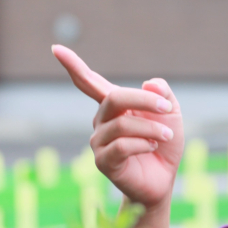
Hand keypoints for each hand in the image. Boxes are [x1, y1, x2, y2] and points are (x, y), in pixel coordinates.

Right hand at [52, 45, 183, 210]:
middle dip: (144, 100)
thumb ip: (163, 95)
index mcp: (114, 106)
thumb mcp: (171, 115)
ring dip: (151, 128)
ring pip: (122, 124)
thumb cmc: (164, 144)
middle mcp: (101, 121)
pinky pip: (121, 146)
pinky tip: (152, 147)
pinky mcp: (102, 161)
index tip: (56, 48)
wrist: (163, 179)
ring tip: (166, 135)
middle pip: (114, 98)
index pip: (89, 82)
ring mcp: (99, 142)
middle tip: (167, 109)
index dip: (73, 65)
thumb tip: (151, 82)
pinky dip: (143, 144)